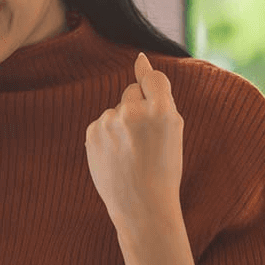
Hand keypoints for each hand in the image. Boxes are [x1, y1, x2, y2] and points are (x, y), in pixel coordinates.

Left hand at [85, 53, 195, 264]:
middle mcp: (133, 113)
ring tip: (130, 153)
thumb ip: (159, 96)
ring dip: (121, 124)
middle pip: (131, 92)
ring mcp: (109, 123)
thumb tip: (139, 59)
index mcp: (162, 111)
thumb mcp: (173, 131)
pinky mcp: (91, 133)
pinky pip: (102, 124)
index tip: (143, 71)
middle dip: (137, 107)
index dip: (150, 79)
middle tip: (144, 137)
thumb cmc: (164, 168)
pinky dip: (108, 135)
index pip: (153, 78)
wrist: (141, 206)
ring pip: (116, 110)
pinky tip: (116, 156)